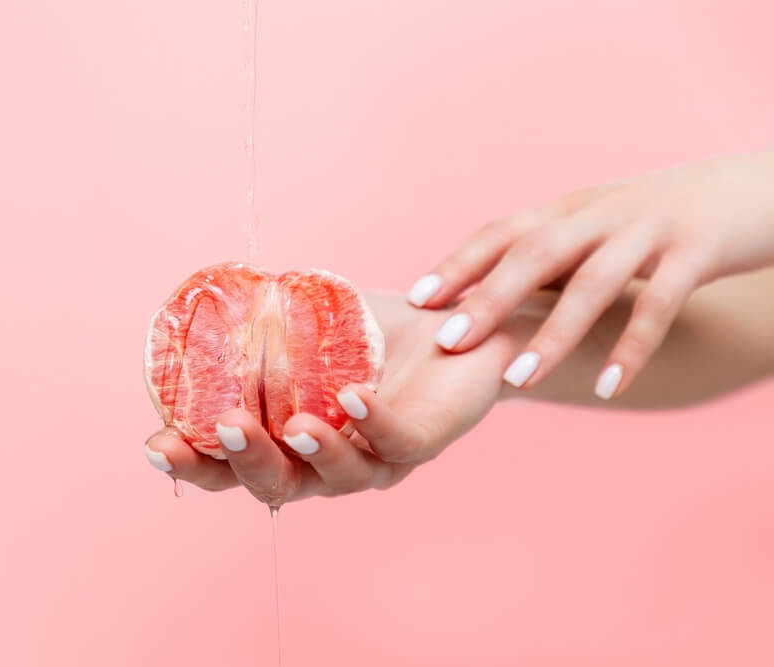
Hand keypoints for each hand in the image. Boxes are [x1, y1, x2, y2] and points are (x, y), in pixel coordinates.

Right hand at [143, 291, 521, 505]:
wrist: (462, 327)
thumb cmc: (380, 333)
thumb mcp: (314, 323)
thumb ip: (265, 321)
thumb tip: (207, 296)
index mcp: (291, 443)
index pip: (233, 466)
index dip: (194, 463)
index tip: (156, 443)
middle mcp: (330, 463)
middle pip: (278, 485)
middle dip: (246, 462)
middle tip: (226, 426)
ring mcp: (379, 459)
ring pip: (339, 476)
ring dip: (310, 453)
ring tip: (290, 426)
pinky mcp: (425, 439)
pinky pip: (397, 441)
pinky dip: (373, 422)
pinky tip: (352, 396)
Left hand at [406, 150, 773, 398]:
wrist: (758, 186)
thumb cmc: (665, 218)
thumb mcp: (602, 228)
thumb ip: (554, 255)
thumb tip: (492, 298)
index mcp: (573, 209)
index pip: (504, 231)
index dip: (459, 262)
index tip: (416, 299)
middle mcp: (602, 214)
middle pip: (535, 253)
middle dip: (487, 298)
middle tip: (447, 342)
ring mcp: (649, 230)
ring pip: (591, 282)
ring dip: (553, 334)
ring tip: (519, 380)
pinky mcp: (697, 251)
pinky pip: (659, 304)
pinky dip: (630, 346)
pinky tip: (606, 387)